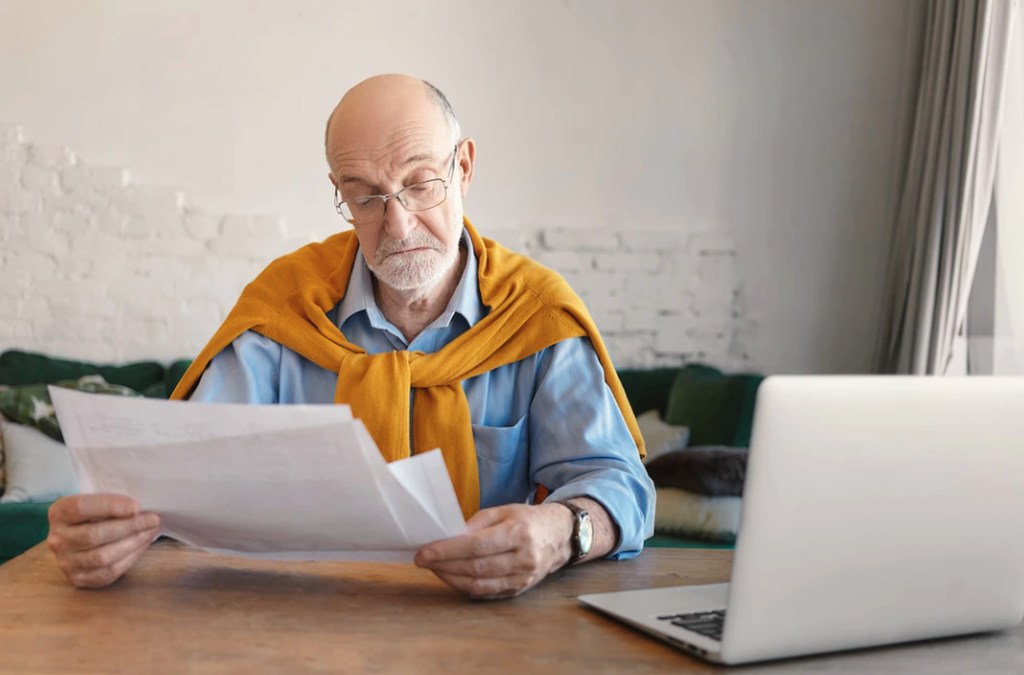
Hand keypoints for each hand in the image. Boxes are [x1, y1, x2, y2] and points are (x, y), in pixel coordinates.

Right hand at [47, 494, 160, 588]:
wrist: (80, 535)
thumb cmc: (95, 513)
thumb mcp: (96, 499)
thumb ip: (111, 499)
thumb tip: (140, 506)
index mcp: (59, 512)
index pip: (81, 507)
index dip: (110, 506)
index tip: (136, 506)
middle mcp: (57, 539)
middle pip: (94, 535)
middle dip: (129, 526)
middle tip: (153, 519)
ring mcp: (66, 561)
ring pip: (102, 556)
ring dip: (132, 543)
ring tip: (150, 531)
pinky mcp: (78, 578)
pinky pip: (108, 572)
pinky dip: (130, 558)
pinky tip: (142, 545)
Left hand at [413, 503, 572, 599]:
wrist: (560, 536)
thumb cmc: (527, 519)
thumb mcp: (503, 510)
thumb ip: (476, 524)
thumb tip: (448, 537)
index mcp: (519, 533)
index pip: (477, 546)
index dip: (448, 551)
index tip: (424, 552)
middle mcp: (523, 558)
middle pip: (475, 568)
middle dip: (444, 565)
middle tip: (422, 560)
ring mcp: (522, 578)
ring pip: (479, 585)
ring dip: (451, 578)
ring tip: (434, 568)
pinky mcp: (519, 590)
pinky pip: (486, 593)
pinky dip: (465, 587)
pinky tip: (452, 577)